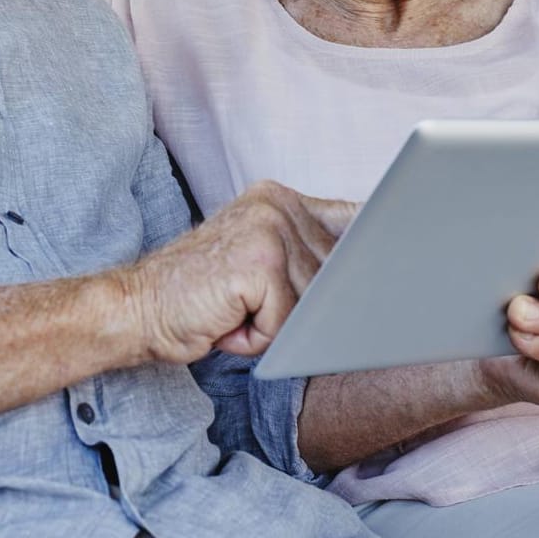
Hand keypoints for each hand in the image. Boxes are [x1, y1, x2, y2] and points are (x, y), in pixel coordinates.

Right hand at [123, 181, 358, 363]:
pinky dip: (257, 338)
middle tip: (254, 312)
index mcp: (278, 198)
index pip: (351, 218)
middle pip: (336, 274)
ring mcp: (268, 230)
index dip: (374, 247)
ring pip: (313, 303)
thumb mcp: (257, 265)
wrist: (136, 309)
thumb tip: (369, 276)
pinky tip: (224, 323)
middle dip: (306, 309)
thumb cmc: (197, 297)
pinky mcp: (259, 265)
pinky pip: (287, 323)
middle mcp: (276, 205)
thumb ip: (304, 257)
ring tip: (234, 315)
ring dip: (275, 326)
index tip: (402, 257)